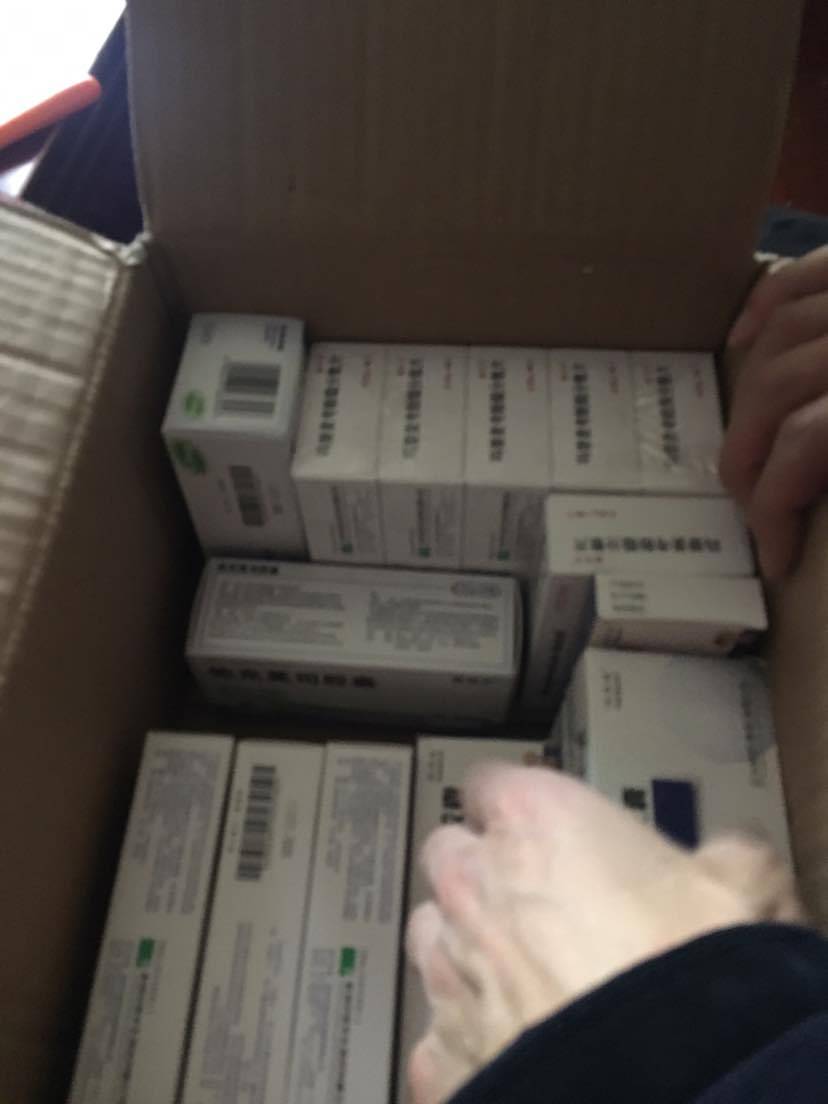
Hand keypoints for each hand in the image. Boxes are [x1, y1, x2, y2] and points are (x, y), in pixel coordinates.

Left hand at [405, 765, 800, 1103]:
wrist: (661, 1078)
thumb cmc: (688, 969)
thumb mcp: (737, 883)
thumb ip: (718, 856)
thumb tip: (730, 862)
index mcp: (532, 818)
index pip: (493, 783)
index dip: (519, 806)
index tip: (545, 827)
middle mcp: (473, 881)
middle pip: (450, 854)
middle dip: (482, 872)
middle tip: (539, 903)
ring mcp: (448, 967)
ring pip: (431, 937)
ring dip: (464, 948)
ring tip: (523, 978)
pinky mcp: (441, 1052)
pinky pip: (438, 1035)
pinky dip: (466, 1040)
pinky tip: (509, 1048)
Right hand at [721, 246, 827, 579]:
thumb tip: (812, 492)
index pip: (804, 447)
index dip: (775, 510)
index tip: (774, 559)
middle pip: (775, 391)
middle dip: (749, 459)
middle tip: (752, 506)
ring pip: (779, 339)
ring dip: (749, 397)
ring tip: (746, 445)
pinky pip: (800, 276)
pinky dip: (762, 308)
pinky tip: (743, 341)